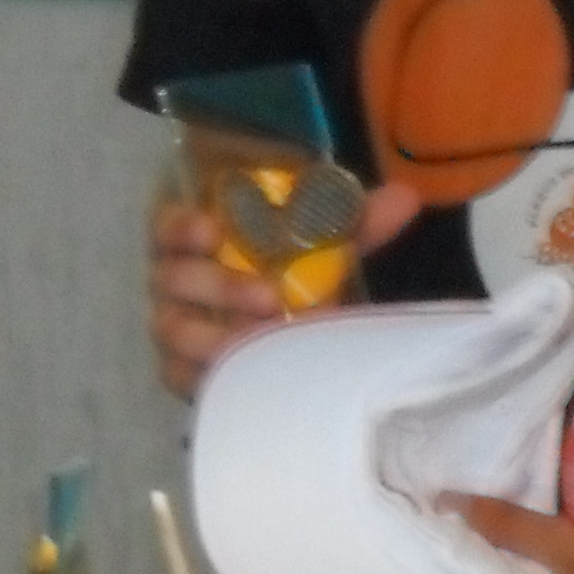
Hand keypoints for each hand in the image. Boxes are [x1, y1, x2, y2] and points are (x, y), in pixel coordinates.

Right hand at [147, 183, 419, 398]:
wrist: (283, 331)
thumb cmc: (288, 273)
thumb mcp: (320, 249)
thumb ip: (353, 223)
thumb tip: (405, 198)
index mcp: (197, 238)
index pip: (169, 225)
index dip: (183, 227)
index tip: (214, 230)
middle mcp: (175, 279)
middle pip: (172, 278)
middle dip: (219, 286)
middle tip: (270, 297)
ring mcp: (175, 326)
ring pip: (174, 330)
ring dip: (213, 337)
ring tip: (261, 341)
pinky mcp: (180, 370)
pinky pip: (179, 375)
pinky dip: (207, 374)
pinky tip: (243, 375)